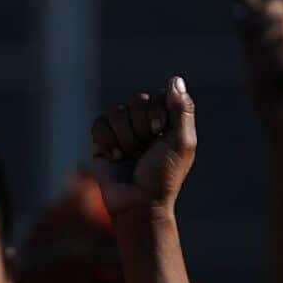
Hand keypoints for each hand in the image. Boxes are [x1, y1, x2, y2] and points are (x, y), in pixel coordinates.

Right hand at [87, 77, 195, 219]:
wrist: (137, 203)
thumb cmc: (163, 176)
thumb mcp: (182, 142)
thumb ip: (182, 109)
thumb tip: (175, 79)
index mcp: (166, 121)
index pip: (157, 95)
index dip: (156, 112)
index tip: (159, 132)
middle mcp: (144, 123)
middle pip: (137, 100)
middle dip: (140, 128)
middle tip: (145, 150)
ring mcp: (122, 132)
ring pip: (117, 112)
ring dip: (124, 137)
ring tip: (130, 156)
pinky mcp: (102, 141)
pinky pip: (99, 123)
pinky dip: (107, 141)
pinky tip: (116, 157)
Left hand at [237, 0, 282, 133]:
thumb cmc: (268, 102)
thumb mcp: (254, 69)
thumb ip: (250, 41)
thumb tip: (237, 11)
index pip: (278, 9)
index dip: (266, 10)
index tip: (253, 20)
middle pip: (281, 21)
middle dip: (264, 38)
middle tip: (258, 60)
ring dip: (271, 60)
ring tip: (270, 79)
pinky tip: (282, 85)